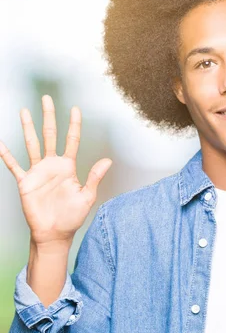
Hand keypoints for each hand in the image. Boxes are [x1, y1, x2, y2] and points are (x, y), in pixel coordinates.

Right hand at [0, 96, 111, 247]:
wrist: (55, 233)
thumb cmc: (72, 216)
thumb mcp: (87, 196)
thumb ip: (95, 177)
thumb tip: (108, 160)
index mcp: (69, 166)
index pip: (72, 140)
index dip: (74, 125)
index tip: (75, 109)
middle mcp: (52, 165)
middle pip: (50, 135)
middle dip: (49, 117)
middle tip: (46, 98)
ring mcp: (38, 172)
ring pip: (31, 144)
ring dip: (27, 128)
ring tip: (24, 111)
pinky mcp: (25, 182)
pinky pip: (14, 165)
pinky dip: (6, 154)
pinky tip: (0, 143)